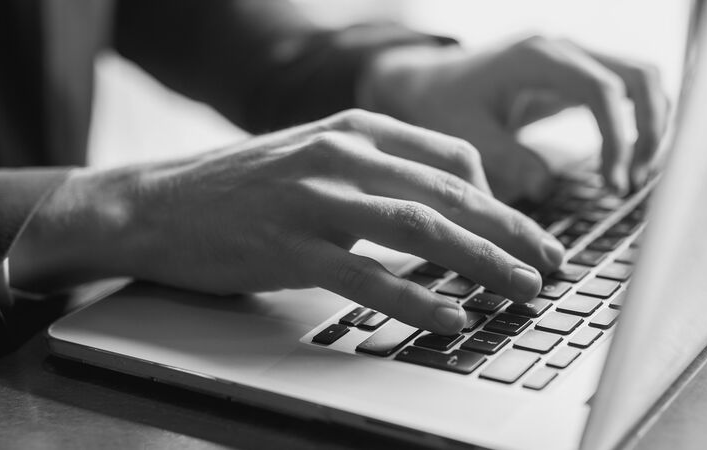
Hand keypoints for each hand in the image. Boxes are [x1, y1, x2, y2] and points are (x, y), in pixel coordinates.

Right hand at [9, 110, 566, 334]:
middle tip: (550, 265)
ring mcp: (314, 197)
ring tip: (520, 291)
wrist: (156, 204)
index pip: (451, 157)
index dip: (500, 199)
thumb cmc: (241, 187)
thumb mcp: (315, 157)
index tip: (525, 233)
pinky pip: (367, 276)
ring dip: (480, 264)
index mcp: (355, 128)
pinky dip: (416, 300)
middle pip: (449, 194)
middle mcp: (341, 153)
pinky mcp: (289, 245)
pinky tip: (449, 319)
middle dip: (510, 232)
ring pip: (419, 229)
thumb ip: (374, 171)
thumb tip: (436, 207)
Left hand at [361, 37, 668, 199]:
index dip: (617, 137)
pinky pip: (628, 91)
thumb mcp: (462, 132)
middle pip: (639, 74)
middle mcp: (565, 49)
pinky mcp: (579, 77)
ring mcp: (576, 59)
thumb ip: (502, 156)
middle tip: (634, 183)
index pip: (601, 88)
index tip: (613, 183)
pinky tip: (629, 164)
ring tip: (636, 178)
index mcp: (537, 57)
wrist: (429, 82)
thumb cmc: (441, 104)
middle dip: (650, 129)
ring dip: (653, 125)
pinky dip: (640, 123)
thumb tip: (545, 186)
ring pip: (643, 78)